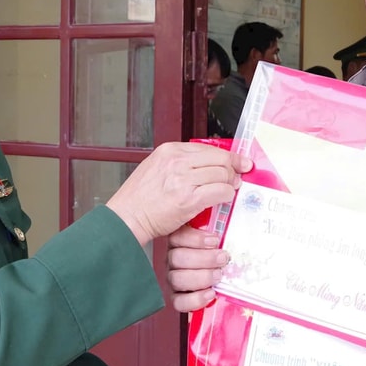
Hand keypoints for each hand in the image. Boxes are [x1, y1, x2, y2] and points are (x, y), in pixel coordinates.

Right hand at [106, 142, 250, 245]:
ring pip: (222, 175)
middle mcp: (177, 162)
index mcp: (169, 151)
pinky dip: (226, 195)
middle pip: (219, 159)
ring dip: (230, 183)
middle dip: (233, 169)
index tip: (239, 161)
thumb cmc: (139, 198)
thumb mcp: (156, 168)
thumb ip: (179, 163)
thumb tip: (205, 164)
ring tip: (229, 190)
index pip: (208, 148)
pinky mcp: (188, 199)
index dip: (229, 156)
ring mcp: (183, 180)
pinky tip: (223, 198)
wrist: (127, 217)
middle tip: (237, 178)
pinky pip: (219, 192)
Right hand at [166, 225, 228, 311]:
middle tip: (222, 258)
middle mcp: (173, 259)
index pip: (176, 237)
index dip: (195, 239)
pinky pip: (178, 302)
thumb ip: (217, 228)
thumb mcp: (217, 236)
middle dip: (204, 259)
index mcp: (180, 241)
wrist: (222, 271)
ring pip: (176, 279)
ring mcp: (173, 278)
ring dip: (201, 277)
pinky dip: (194, 299)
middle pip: (177, 258)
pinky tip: (210, 293)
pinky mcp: (177, 296)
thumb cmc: (218, 251)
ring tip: (218, 275)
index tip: (215, 240)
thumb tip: (229, 204)